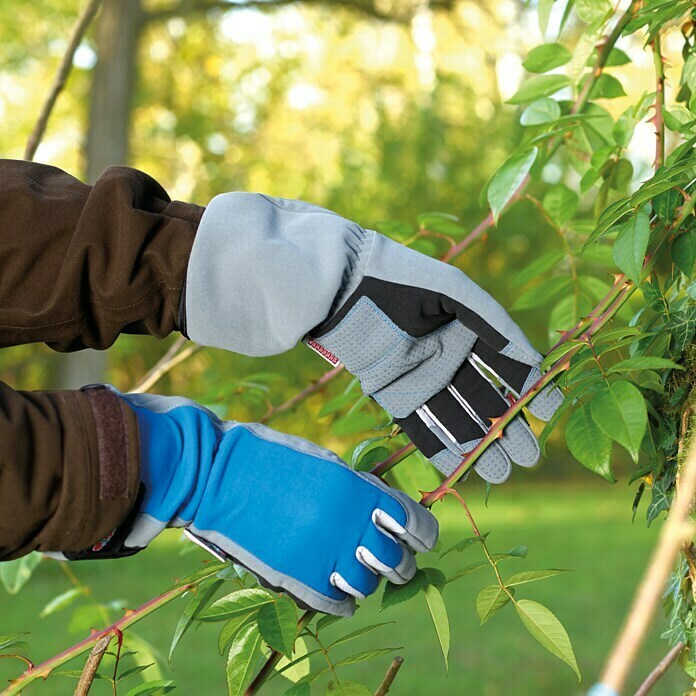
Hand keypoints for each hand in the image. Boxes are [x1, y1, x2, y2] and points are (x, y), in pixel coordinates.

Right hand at [52, 390, 437, 616]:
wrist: (217, 476)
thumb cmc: (271, 460)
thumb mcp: (324, 463)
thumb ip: (359, 490)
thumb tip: (387, 511)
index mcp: (358, 492)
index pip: (415, 525)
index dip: (422, 535)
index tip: (418, 539)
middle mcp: (348, 527)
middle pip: (397, 562)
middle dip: (398, 562)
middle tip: (389, 559)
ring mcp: (323, 556)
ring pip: (368, 585)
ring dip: (366, 579)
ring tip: (353, 569)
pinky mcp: (296, 579)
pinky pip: (338, 604)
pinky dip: (343, 600)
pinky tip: (338, 589)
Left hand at [183, 194, 562, 482]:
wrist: (338, 284)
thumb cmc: (398, 278)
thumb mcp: (454, 291)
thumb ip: (493, 322)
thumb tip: (532, 358)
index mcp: (467, 327)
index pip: (507, 364)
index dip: (530, 388)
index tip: (549, 411)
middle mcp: (448, 354)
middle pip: (485, 398)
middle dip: (508, 428)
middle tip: (528, 457)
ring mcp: (420, 376)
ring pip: (457, 418)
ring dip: (481, 445)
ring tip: (504, 471)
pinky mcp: (392, 393)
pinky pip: (421, 425)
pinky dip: (442, 447)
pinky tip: (464, 468)